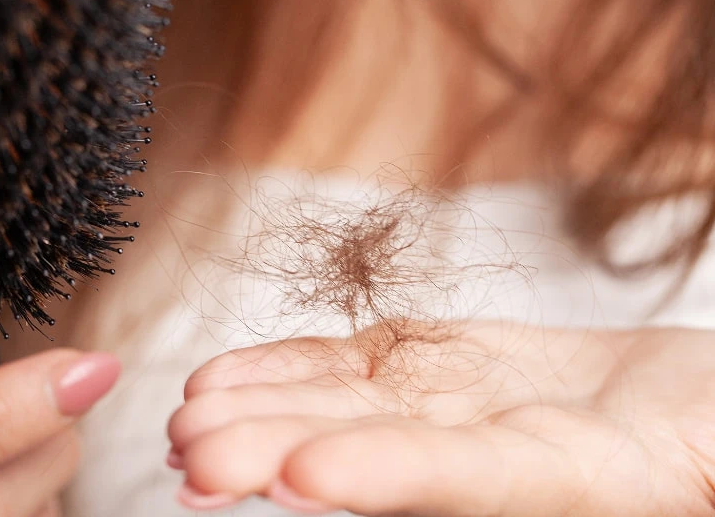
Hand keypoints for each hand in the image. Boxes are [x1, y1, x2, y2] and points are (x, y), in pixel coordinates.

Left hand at [168, 321, 714, 515]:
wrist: (680, 407)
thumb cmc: (708, 434)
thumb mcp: (714, 455)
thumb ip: (693, 463)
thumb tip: (701, 469)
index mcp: (578, 486)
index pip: (467, 483)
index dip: (388, 477)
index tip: (306, 475)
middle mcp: (489, 459)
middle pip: (371, 453)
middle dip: (278, 452)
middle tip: (197, 457)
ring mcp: (448, 411)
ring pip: (340, 406)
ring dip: (259, 410)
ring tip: (189, 418)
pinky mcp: (427, 367)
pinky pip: (345, 365)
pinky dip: (282, 366)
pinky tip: (224, 377)